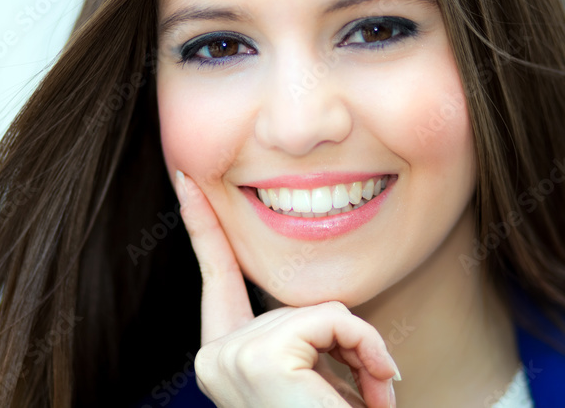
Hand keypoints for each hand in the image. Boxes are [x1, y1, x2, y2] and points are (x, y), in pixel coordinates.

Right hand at [172, 169, 400, 407]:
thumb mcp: (315, 371)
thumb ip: (305, 329)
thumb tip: (323, 298)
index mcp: (222, 355)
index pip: (216, 275)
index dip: (203, 223)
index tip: (189, 178)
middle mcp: (215, 355)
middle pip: (295, 296)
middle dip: (344, 337)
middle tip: (370, 392)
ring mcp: (233, 355)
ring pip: (322, 306)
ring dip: (362, 349)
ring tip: (373, 396)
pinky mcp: (264, 356)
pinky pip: (336, 316)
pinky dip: (369, 347)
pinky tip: (375, 393)